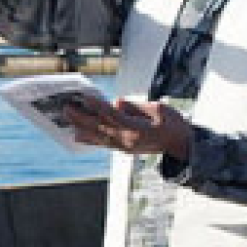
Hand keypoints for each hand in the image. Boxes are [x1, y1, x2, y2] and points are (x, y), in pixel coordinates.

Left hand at [65, 98, 194, 161]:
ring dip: (81, 128)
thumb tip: (116, 103)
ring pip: (98, 137)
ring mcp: (124, 147)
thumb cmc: (172, 124)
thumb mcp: (159, 109)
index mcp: (137, 130)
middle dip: (82, 118)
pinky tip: (77, 134)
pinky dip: (90, 138)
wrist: (180, 145)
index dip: (98, 107)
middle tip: (67, 108)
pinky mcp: (123, 149)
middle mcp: (127, 140)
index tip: (85, 98)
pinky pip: (103, 143)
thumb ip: (136, 106)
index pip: (113, 116)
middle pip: (100, 128)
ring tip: (67, 119)